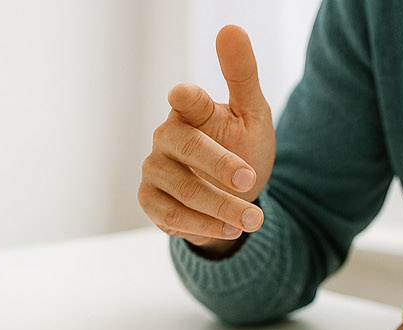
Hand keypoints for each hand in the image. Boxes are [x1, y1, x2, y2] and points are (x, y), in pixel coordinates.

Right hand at [139, 25, 276, 255]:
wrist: (233, 193)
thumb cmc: (241, 145)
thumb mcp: (251, 112)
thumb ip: (241, 74)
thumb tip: (230, 27)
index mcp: (189, 109)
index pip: (185, 99)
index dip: (186, 99)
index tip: (185, 96)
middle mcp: (166, 135)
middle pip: (188, 147)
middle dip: (222, 167)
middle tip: (252, 180)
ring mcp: (154, 168)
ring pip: (183, 189)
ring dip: (221, 207)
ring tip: (253, 219)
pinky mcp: (150, 199)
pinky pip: (171, 215)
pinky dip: (202, 225)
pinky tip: (228, 229)